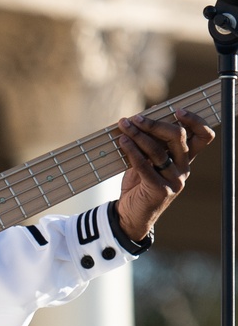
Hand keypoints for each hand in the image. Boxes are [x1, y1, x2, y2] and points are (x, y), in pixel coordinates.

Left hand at [114, 107, 214, 242]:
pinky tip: (122, 142)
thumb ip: (151, 143)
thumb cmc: (139, 184)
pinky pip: (144, 165)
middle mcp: (184, 169)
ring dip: (138, 135)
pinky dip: (132, 151)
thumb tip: (141, 119)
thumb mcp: (148, 161)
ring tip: (124, 127)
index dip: (195, 121)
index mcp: (185, 159)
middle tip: (135, 119)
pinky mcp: (160, 190)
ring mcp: (174, 180)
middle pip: (178, 137)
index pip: (203, 137)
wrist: (131, 214)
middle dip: (155, 124)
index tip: (178, 110)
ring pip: (158, 149)